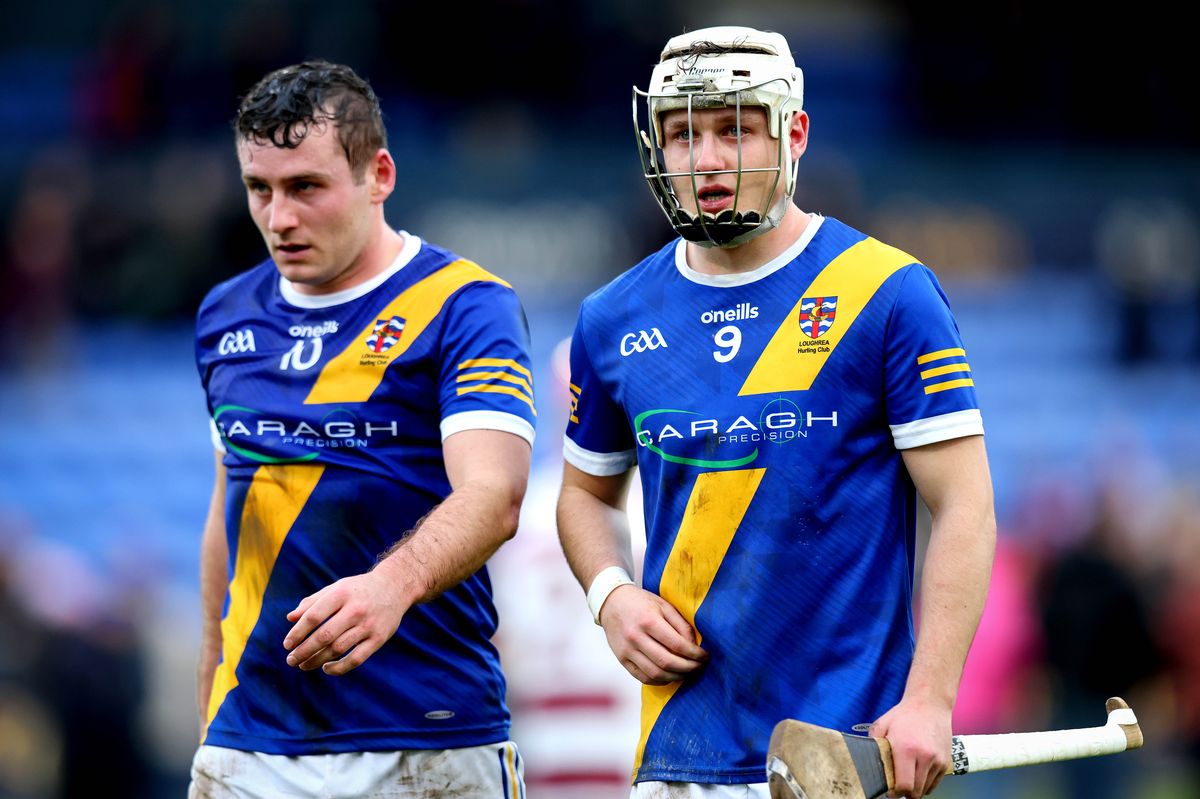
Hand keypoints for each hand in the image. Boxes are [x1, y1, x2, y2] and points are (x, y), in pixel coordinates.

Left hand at [282, 569, 408, 675]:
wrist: (396, 586)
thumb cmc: (359, 589)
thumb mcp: (336, 588)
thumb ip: (313, 602)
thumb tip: (290, 618)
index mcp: (341, 594)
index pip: (314, 616)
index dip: (297, 633)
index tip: (287, 644)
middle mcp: (355, 609)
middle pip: (324, 636)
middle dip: (304, 651)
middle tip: (291, 660)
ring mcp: (368, 625)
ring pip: (338, 649)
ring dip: (317, 661)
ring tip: (303, 665)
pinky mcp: (379, 638)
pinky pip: (356, 659)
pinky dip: (339, 668)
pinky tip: (326, 668)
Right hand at [598, 585, 707, 684]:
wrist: (611, 602)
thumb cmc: (641, 602)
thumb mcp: (664, 605)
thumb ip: (681, 624)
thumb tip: (694, 646)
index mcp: (648, 621)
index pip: (677, 645)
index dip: (695, 654)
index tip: (705, 656)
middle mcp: (636, 637)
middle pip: (667, 662)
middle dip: (689, 668)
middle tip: (700, 667)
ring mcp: (627, 650)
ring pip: (656, 673)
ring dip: (676, 677)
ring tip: (688, 672)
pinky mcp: (621, 659)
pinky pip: (643, 677)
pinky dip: (660, 680)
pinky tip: (670, 675)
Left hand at [870, 697, 951, 797]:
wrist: (931, 704)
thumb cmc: (905, 714)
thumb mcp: (883, 724)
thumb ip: (873, 743)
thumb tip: (864, 761)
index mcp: (906, 749)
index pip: (904, 786)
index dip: (895, 793)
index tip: (889, 790)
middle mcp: (924, 757)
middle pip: (915, 792)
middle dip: (905, 793)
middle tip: (896, 786)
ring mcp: (938, 760)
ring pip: (925, 789)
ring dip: (916, 788)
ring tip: (907, 776)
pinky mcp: (946, 762)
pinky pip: (935, 783)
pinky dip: (926, 783)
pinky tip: (917, 773)